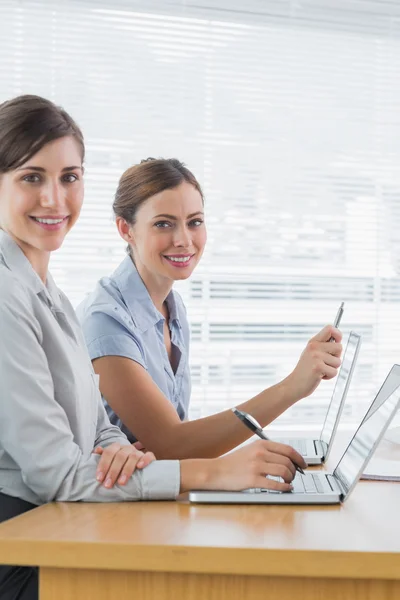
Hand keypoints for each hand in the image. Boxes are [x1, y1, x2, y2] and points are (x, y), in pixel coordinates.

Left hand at [93, 443, 155, 487]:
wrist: (137, 463)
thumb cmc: (120, 464)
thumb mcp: (110, 460)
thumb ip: (103, 456)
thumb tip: (96, 450)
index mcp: (117, 447)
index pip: (108, 452)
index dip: (103, 465)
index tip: (99, 479)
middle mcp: (127, 448)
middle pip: (120, 456)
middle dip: (113, 471)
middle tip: (108, 485)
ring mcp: (138, 452)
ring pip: (133, 457)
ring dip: (126, 470)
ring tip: (121, 483)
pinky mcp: (149, 456)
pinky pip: (148, 455)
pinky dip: (144, 460)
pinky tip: (140, 467)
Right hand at [181, 440, 306, 492]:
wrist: (216, 471)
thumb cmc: (233, 463)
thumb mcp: (250, 450)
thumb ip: (267, 452)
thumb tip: (287, 459)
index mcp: (261, 444)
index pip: (287, 449)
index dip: (299, 458)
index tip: (303, 464)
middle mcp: (260, 453)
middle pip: (288, 461)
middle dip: (295, 470)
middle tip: (295, 476)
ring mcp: (256, 466)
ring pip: (284, 471)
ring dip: (291, 479)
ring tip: (289, 482)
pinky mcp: (253, 480)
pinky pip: (275, 484)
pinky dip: (285, 487)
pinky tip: (286, 488)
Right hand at [284, 324, 341, 400]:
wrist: (294, 384)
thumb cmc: (305, 370)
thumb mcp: (311, 353)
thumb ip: (323, 346)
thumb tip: (339, 340)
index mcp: (313, 342)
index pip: (330, 328)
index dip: (338, 334)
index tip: (337, 342)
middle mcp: (314, 347)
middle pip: (339, 347)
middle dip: (336, 357)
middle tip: (325, 363)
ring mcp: (315, 356)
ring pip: (338, 361)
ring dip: (332, 369)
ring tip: (320, 370)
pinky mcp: (318, 367)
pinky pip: (334, 372)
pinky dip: (329, 377)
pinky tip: (319, 376)